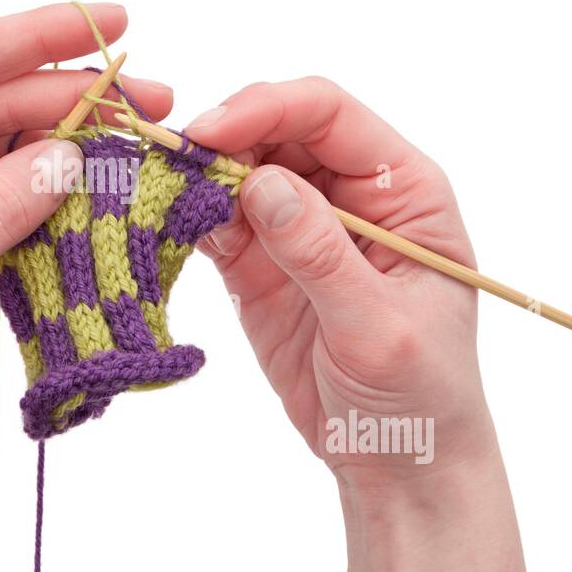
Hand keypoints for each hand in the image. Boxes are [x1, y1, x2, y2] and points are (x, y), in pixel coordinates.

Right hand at [187, 78, 528, 571]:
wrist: (398, 462)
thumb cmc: (419, 392)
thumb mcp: (378, 325)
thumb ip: (319, 252)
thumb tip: (260, 182)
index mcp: (401, 189)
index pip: (331, 115)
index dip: (268, 109)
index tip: (210, 132)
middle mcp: (349, 192)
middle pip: (276, 129)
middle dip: (222, 135)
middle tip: (166, 160)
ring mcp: (298, 225)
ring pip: (238, 169)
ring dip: (194, 173)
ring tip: (152, 187)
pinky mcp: (257, 263)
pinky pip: (214, 220)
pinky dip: (183, 216)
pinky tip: (160, 222)